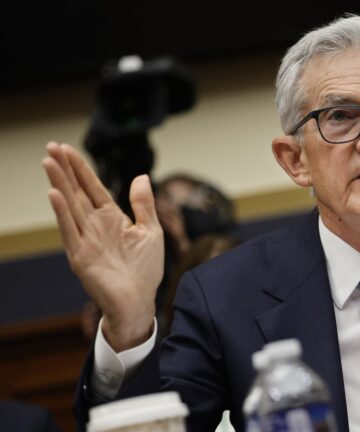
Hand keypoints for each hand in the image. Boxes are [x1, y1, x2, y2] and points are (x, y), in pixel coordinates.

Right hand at [42, 142, 163, 350]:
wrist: (140, 302)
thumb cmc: (145, 270)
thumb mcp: (151, 231)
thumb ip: (144, 205)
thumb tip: (141, 177)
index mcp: (112, 219)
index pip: (93, 188)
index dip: (81, 169)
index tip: (66, 148)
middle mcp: (95, 226)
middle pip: (77, 192)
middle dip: (65, 170)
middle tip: (51, 147)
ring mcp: (86, 240)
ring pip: (70, 207)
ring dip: (59, 185)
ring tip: (49, 163)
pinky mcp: (81, 256)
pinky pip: (70, 231)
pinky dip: (62, 213)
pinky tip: (55, 194)